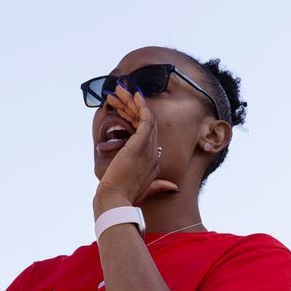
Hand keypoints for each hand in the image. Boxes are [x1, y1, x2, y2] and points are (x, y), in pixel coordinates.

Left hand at [92, 85, 179, 211]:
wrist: (116, 200)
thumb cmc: (125, 197)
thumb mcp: (144, 190)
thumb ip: (159, 187)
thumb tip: (174, 188)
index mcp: (154, 162)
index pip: (146, 134)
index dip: (135, 119)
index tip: (121, 110)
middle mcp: (154, 153)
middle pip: (146, 123)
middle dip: (131, 107)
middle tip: (117, 95)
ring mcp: (150, 148)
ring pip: (145, 118)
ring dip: (131, 102)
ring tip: (117, 90)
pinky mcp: (141, 144)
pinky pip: (146, 118)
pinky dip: (140, 105)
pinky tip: (134, 95)